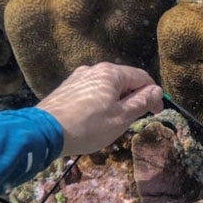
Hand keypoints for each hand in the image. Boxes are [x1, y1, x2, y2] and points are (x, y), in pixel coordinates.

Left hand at [37, 62, 163, 156]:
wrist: (45, 132)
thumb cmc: (87, 126)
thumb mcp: (121, 118)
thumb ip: (141, 102)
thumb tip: (157, 91)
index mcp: (111, 73)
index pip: (141, 78)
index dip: (153, 94)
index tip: (157, 112)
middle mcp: (93, 69)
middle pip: (123, 80)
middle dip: (133, 98)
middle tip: (135, 119)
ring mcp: (77, 78)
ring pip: (106, 87)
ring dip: (116, 101)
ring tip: (114, 122)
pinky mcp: (66, 89)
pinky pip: (91, 92)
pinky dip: (100, 102)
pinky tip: (95, 119)